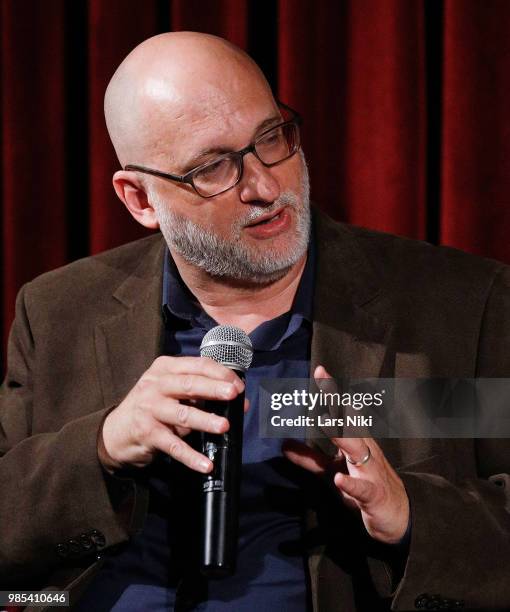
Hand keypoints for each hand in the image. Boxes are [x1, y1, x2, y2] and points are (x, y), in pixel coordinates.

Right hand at [99, 356, 244, 472]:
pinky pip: (173, 446)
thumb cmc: (152, 406)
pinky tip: (205, 464)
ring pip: (182, 414)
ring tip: (224, 426)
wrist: (116, 431)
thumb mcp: (172, 390)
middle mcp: (155, 385)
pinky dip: (190, 456)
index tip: (238, 385)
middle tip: (233, 395)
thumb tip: (240, 401)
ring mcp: (150, 408)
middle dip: (214, 389)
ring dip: (205, 420)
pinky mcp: (147, 433)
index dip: (220, 374)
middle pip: (189, 384)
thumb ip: (201, 392)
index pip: (197, 365)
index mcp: (165, 368)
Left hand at [283, 365, 409, 544]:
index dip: (332, 392)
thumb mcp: (333, 471)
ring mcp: (370, 471)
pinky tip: (339, 480)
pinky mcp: (374, 496)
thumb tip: (284, 444)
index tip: (320, 371)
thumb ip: (310, 458)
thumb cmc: (367, 486)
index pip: (342, 412)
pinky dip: (351, 484)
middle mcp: (365, 450)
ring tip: (325, 422)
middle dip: (336, 402)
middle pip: (349, 422)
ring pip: (357, 450)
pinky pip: (362, 489)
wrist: (401, 517)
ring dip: (341, 435)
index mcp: (356, 441)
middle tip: (323, 382)